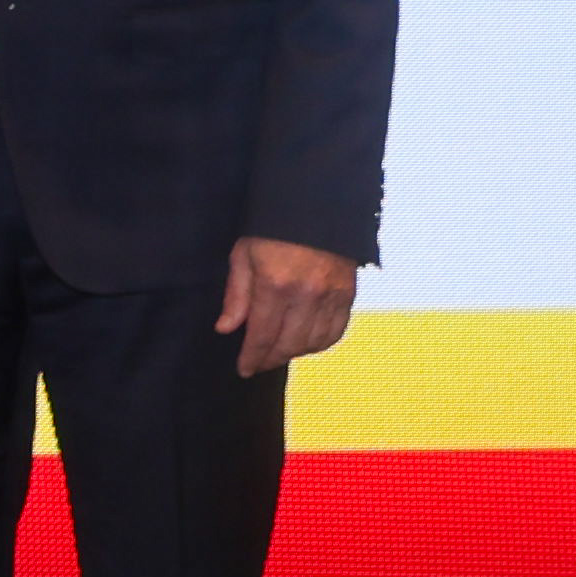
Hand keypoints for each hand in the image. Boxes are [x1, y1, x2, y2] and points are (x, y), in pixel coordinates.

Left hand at [220, 234, 359, 375]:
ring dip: (295, 353)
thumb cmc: (272, 229)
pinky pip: (337, 331)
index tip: (244, 369)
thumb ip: (236, 295)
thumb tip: (226, 328)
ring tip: (279, 352)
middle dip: (271, 359)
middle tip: (258, 364)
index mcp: (275, 285)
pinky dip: (321, 343)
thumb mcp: (243, 255)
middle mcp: (306, 295)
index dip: (252, 357)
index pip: (262, 335)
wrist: (317, 206)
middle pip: (289, 344)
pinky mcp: (349, 293)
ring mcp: (331, 296)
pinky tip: (306, 343)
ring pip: (314, 342)